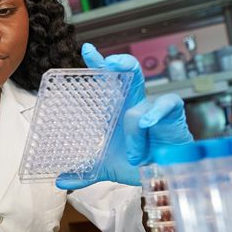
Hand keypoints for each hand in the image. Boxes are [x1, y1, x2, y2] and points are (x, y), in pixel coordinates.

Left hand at [55, 43, 192, 189]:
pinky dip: (155, 115)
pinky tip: (147, 126)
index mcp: (116, 110)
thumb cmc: (136, 163)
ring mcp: (153, 108)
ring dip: (135, 128)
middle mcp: (134, 104)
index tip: (88, 49)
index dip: (99, 64)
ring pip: (141, 104)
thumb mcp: (105, 169)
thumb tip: (59, 181)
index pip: (106, 82)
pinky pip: (166, 105)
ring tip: (134, 154)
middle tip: (110, 62)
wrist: (163, 176)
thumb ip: (82, 173)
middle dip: (120, 63)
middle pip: (128, 74)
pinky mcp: (172, 114)